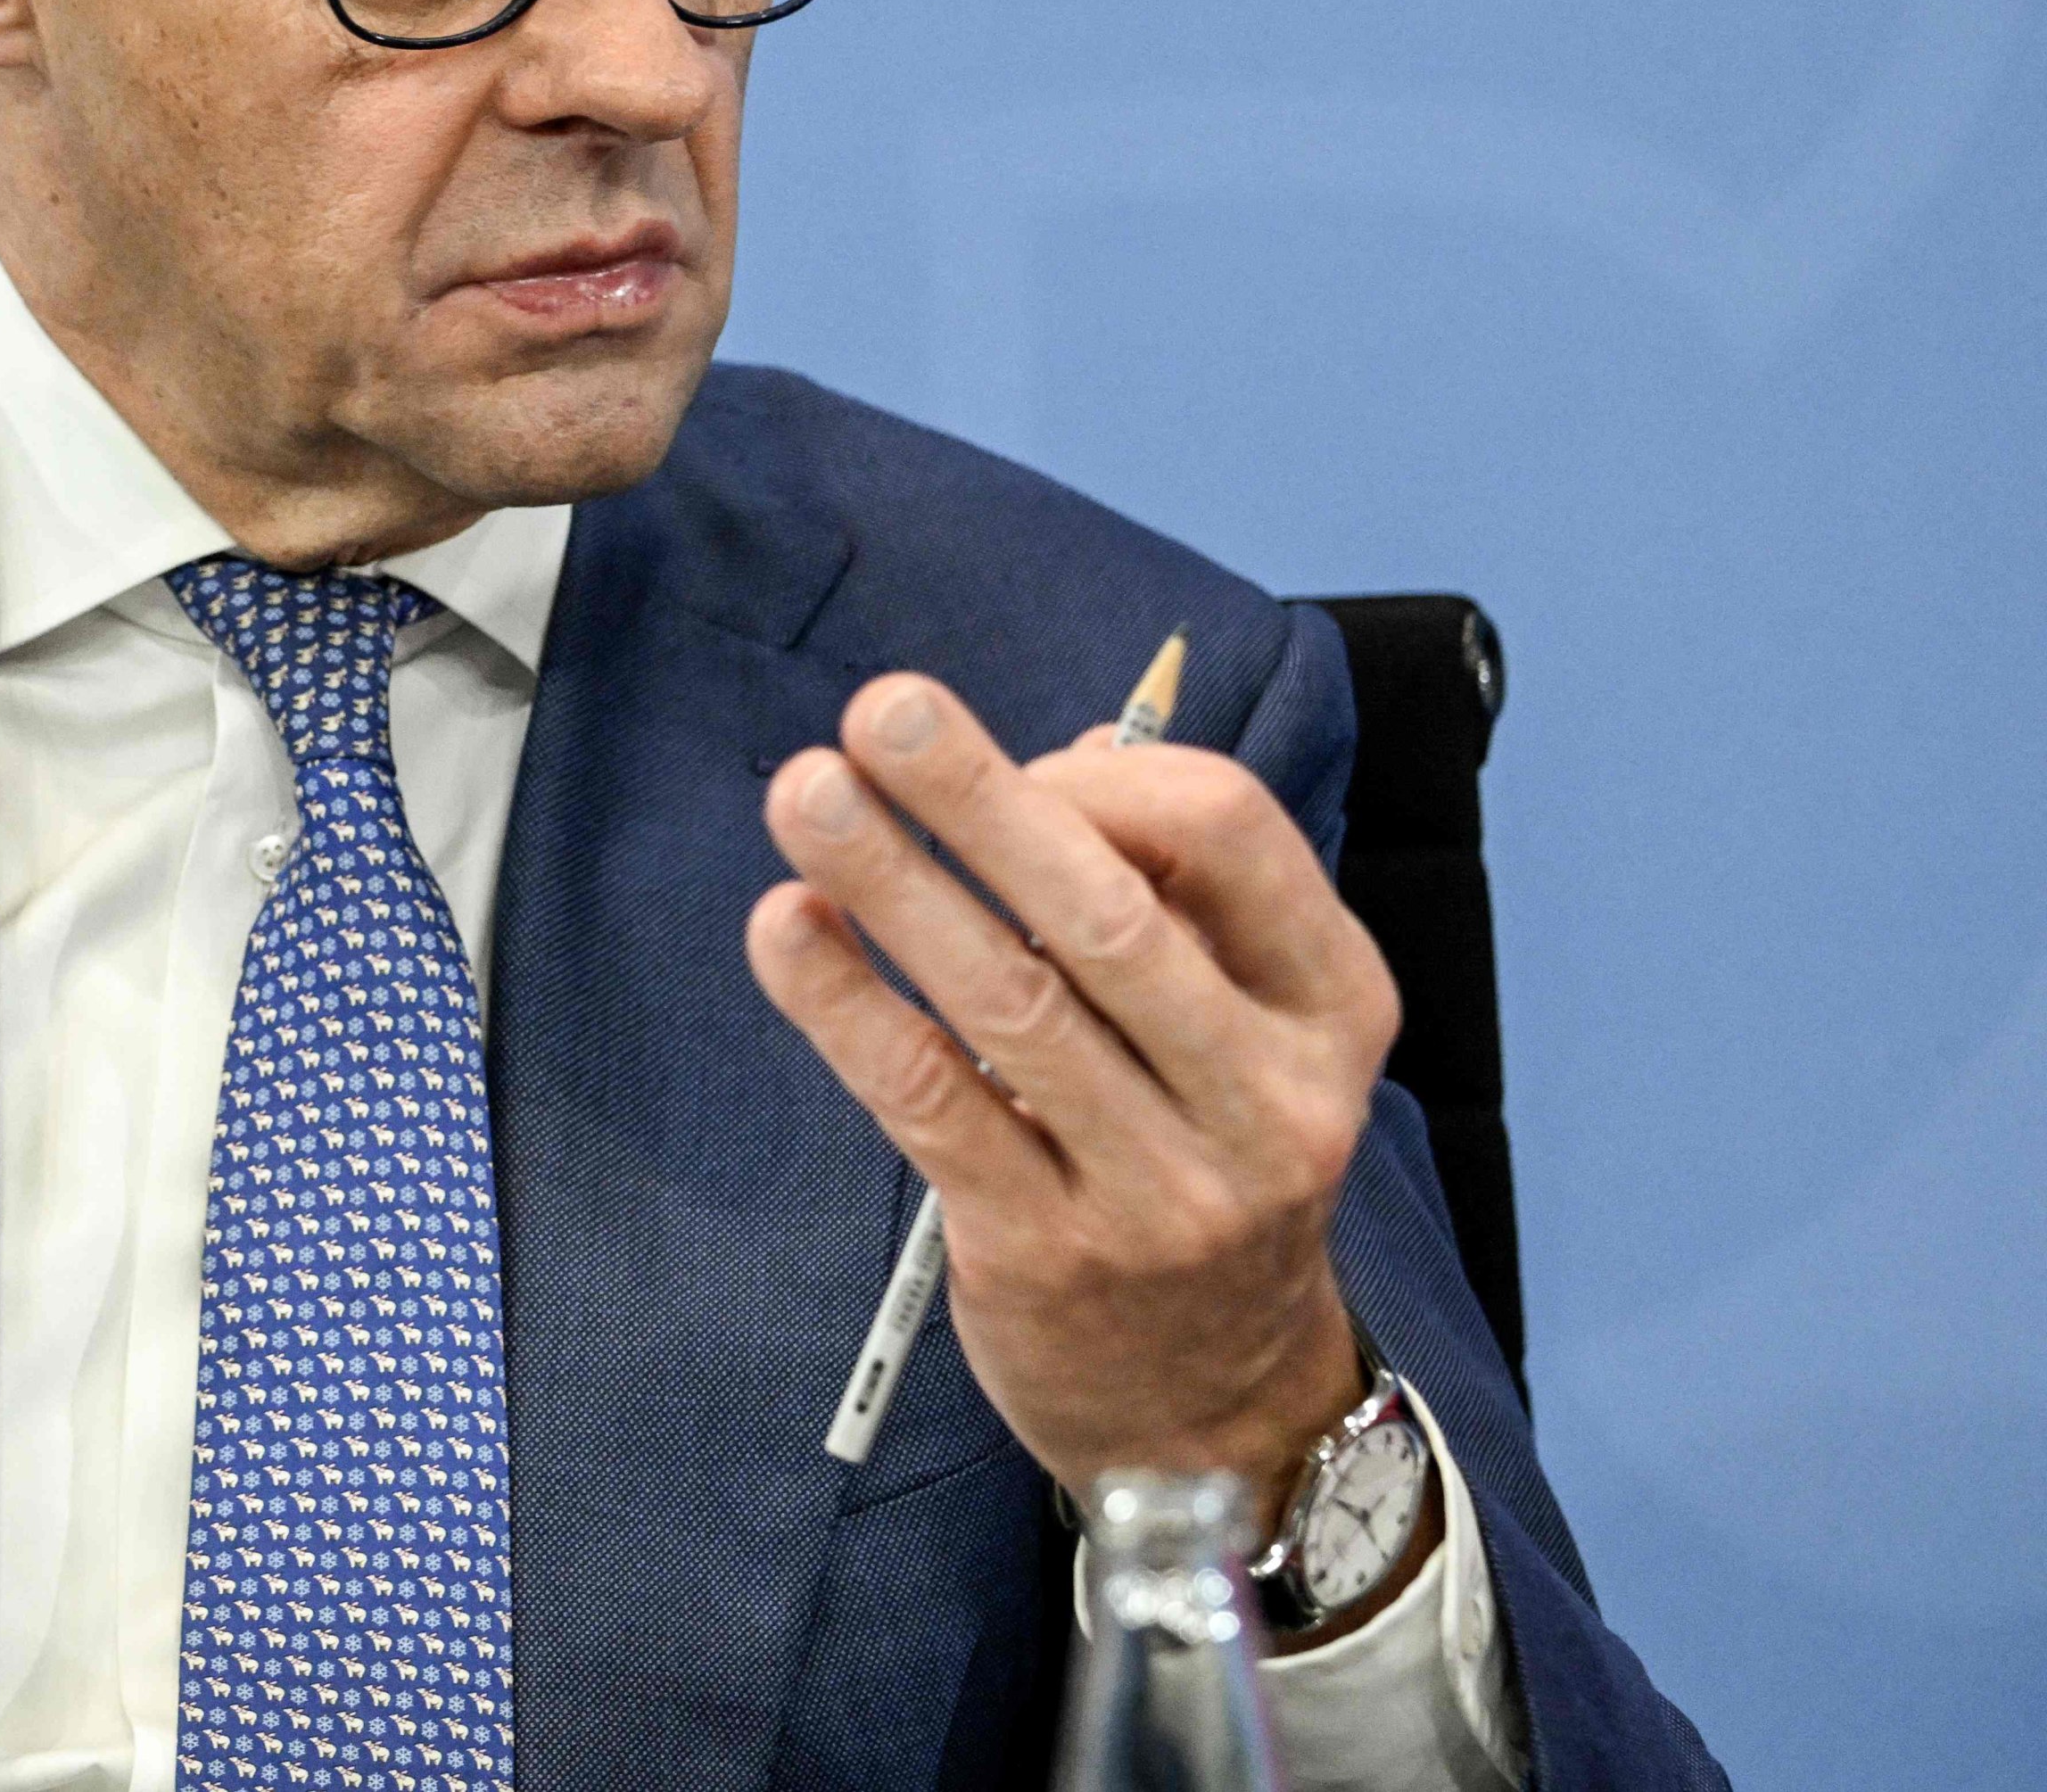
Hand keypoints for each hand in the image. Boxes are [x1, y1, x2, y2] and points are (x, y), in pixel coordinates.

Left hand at [746, 674, 1398, 1538]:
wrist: (1214, 1409)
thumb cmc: (1201, 1154)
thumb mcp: (1238, 1026)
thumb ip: (1163, 892)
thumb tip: (1052, 749)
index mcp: (1331, 1006)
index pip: (1229, 834)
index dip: (1101, 778)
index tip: (1010, 766)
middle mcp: (1268, 1098)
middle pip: (1109, 913)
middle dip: (979, 799)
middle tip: (878, 709)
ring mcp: (1163, 1189)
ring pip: (1008, 1002)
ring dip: (892, 884)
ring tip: (805, 796)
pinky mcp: (1046, 1253)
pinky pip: (930, 1100)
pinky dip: (847, 1002)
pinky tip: (787, 930)